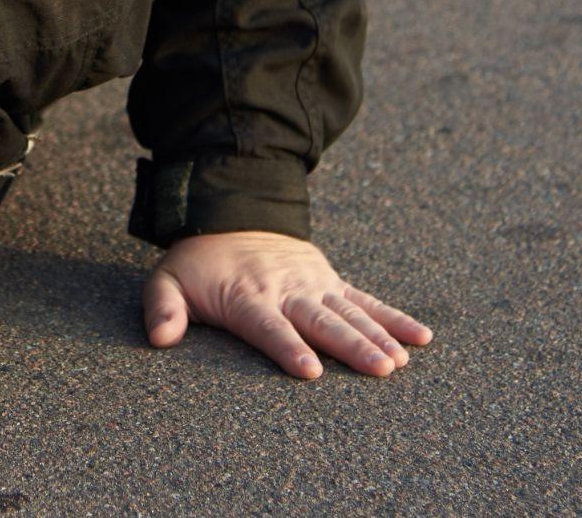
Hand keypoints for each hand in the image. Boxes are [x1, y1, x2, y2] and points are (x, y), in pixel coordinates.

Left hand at [143, 230, 432, 379]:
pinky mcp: (331, 280)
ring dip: (377, 336)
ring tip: (399, 362)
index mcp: (248, 296)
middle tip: (379, 370)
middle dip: (350, 347)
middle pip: (321, 322)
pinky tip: (420, 339)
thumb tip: (160, 339)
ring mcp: (314, 284)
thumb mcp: (168, 279)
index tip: (311, 371)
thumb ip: (163, 308)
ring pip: (350, 312)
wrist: (232, 211)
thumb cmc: (199, 261)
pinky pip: (366, 300)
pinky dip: (394, 318)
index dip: (289, 348)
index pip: (270, 327)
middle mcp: (287, 290)